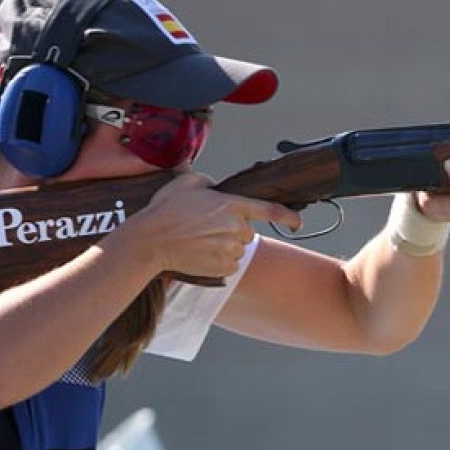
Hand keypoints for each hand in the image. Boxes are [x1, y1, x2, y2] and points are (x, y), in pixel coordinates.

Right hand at [119, 172, 303, 278]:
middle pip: (247, 231)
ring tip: (199, 240)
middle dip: (233, 229)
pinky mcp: (224, 267)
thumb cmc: (165, 210)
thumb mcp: (187, 183)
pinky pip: (230, 264)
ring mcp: (231, 249)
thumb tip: (213, 187)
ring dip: (225, 245)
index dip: (289, 217)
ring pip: (238, 248)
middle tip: (207, 227)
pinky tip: (200, 253)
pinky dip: (219, 260)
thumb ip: (208, 182)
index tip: (298, 223)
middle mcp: (236, 228)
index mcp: (232, 205)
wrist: (151, 241)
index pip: (270, 211)